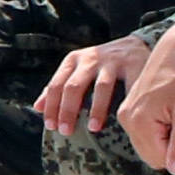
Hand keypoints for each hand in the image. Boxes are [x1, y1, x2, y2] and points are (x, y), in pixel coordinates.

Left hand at [36, 32, 150, 139]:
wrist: (137, 44)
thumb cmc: (102, 64)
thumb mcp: (78, 69)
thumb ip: (59, 86)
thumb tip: (38, 108)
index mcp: (73, 60)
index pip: (56, 85)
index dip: (52, 106)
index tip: (51, 126)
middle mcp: (90, 59)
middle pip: (74, 86)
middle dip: (67, 110)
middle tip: (66, 131)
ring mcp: (113, 61)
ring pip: (101, 87)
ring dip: (95, 109)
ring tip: (92, 128)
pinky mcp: (135, 65)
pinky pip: (129, 87)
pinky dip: (125, 103)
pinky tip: (123, 117)